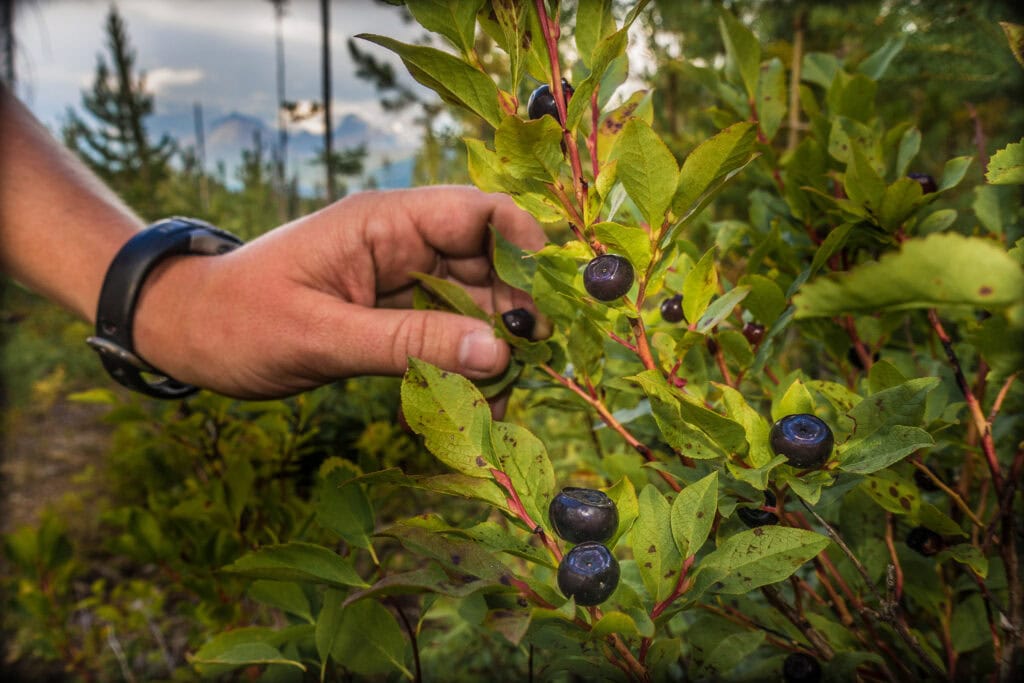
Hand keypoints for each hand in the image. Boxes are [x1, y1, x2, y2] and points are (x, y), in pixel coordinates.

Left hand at [132, 186, 545, 398]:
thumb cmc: (237, 322)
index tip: (548, 305)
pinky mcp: (391, 312)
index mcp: (384, 221)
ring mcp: (398, 277)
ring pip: (474, 300)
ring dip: (494, 344)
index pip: (478, 211)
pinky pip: (445, 330)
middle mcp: (400, 242)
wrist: (185, 334)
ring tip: (503, 396)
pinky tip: (473, 398)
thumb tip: (500, 351)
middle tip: (534, 365)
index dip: (525, 247)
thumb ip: (412, 342)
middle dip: (517, 309)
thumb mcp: (322, 335)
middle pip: (488, 261)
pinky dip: (464, 362)